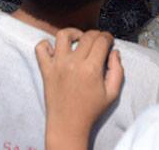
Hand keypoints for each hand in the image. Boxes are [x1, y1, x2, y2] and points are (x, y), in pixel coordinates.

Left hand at [36, 29, 123, 149]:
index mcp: (91, 69)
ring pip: (63, 35)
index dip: (108, 37)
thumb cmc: (91, 110)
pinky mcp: (45, 69)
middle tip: (99, 40)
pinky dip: (46, 44)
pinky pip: (41, 48)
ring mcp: (57, 65)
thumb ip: (117, 71)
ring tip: (78, 39)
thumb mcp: (112, 93)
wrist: (68, 124)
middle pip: (86, 36)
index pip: (101, 41)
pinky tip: (57, 50)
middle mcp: (74, 63)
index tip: (109, 40)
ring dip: (73, 33)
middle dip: (96, 34)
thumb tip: (114, 52)